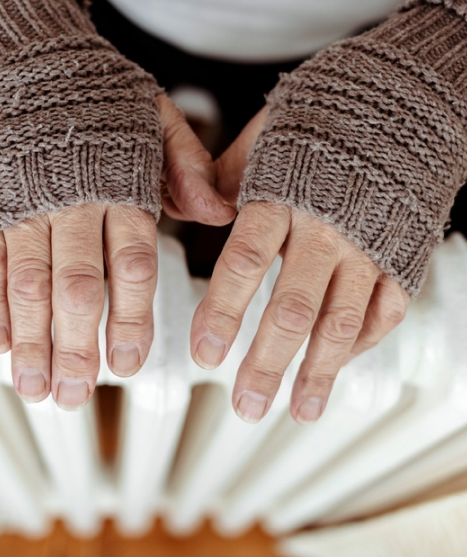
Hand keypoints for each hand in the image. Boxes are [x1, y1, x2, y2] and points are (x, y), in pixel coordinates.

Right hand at [0, 95, 232, 409]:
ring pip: (27, 283)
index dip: (129, 319)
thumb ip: (187, 170)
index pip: (132, 265)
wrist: (30, 64)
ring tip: (36, 388)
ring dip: (30, 341)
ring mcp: (25, 207)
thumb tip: (220, 212)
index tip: (127, 365)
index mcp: (122, 189)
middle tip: (76, 396)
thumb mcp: (158, 124)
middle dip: (74, 346)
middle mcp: (73, 203)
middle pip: (76, 287)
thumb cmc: (102, 105)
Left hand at [190, 107, 410, 424]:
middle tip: (244, 406)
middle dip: (266, 364)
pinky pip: (386, 310)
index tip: (204, 355)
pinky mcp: (403, 256)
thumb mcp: (268, 135)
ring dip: (317, 373)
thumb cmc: (326, 117)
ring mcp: (370, 246)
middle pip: (292, 309)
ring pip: (341, 322)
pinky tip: (338, 370)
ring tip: (297, 412)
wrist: (408, 97)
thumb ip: (227, 174)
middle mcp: (326, 228)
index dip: (222, 313)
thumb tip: (195, 208)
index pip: (243, 263)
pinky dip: (362, 343)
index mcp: (282, 196)